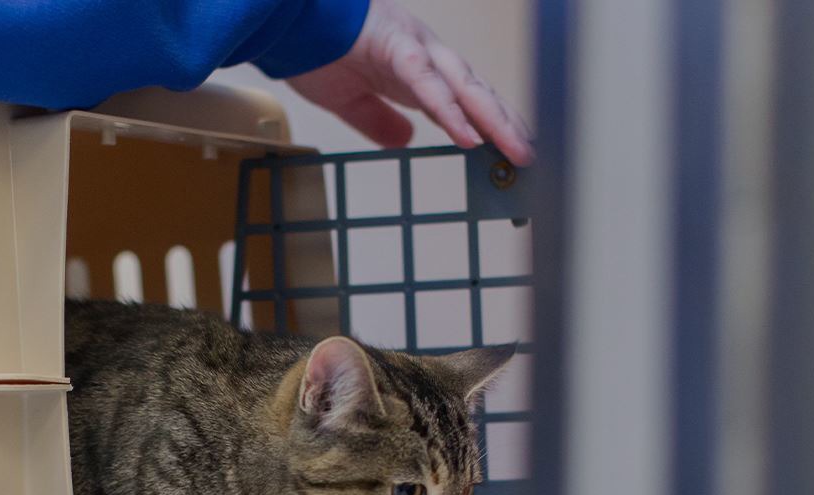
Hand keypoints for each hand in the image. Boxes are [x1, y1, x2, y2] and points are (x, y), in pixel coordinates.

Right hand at [287, 0, 534, 165]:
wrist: (285, 17)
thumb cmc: (314, 46)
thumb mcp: (348, 99)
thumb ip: (377, 119)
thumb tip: (403, 141)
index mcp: (414, 66)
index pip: (464, 99)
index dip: (490, 124)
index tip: (511, 151)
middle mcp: (424, 54)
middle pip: (476, 93)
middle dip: (505, 125)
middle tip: (528, 158)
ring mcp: (413, 48)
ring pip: (464, 87)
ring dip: (492, 120)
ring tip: (514, 149)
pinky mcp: (395, 46)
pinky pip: (428, 84)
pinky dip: (449, 111)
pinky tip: (467, 135)